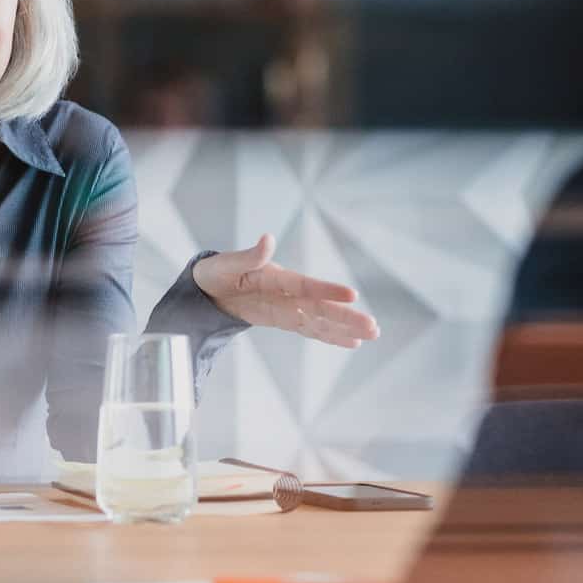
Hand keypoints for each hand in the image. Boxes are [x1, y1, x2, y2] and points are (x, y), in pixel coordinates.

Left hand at [193, 235, 379, 348]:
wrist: (208, 287)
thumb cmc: (218, 272)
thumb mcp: (227, 264)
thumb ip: (250, 256)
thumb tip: (267, 239)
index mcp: (276, 277)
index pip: (306, 286)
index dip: (327, 290)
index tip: (352, 295)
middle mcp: (289, 292)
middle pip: (321, 306)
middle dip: (346, 317)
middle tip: (374, 326)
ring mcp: (289, 306)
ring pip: (320, 320)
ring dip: (345, 328)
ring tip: (372, 334)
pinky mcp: (284, 319)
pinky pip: (310, 330)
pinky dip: (330, 337)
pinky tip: (352, 343)